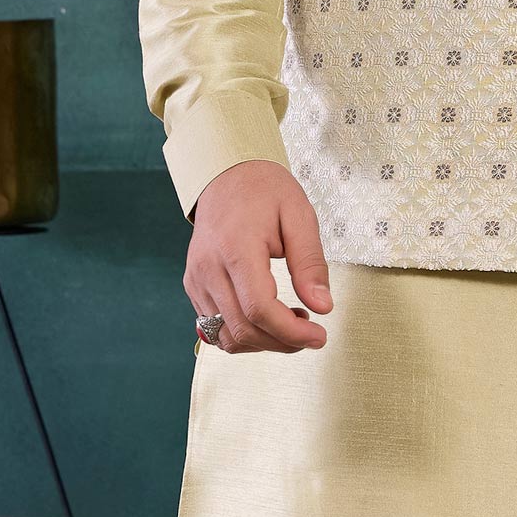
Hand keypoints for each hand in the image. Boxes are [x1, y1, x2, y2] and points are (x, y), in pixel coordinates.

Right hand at [185, 159, 334, 352]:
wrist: (227, 175)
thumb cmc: (265, 191)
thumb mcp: (299, 217)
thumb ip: (310, 263)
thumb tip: (323, 307)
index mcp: (236, 248)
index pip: (259, 309)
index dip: (291, 332)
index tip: (319, 335)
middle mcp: (209, 268)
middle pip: (242, 328)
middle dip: (282, 342)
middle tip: (312, 332)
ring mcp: (197, 279)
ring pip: (226, 335)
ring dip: (264, 342)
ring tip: (292, 322)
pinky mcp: (194, 285)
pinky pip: (215, 326)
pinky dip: (245, 333)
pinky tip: (269, 318)